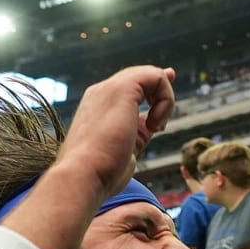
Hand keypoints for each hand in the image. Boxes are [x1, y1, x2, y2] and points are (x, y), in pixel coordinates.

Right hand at [55, 66, 175, 203]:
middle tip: (160, 126)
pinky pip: (155, 76)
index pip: (131, 88)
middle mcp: (103, 92)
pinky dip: (166, 100)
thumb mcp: (126, 149)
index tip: (163, 114)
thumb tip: (152, 127)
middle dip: (162, 94)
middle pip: (140, 77)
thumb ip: (139, 134)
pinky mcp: (122, 89)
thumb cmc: (102, 173)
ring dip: (165, 101)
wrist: (83, 175)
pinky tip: (155, 124)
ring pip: (150, 74)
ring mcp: (110, 88)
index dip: (154, 92)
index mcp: (100, 106)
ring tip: (157, 128)